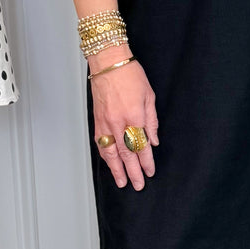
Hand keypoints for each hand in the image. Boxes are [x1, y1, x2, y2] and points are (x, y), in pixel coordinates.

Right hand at [89, 44, 158, 189]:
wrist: (108, 63)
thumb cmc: (130, 75)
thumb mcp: (149, 96)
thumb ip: (151, 121)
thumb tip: (153, 140)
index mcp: (135, 116)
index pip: (141, 145)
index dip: (146, 161)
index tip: (150, 172)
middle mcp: (119, 122)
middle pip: (126, 153)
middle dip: (133, 172)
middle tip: (138, 185)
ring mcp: (106, 123)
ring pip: (111, 152)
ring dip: (116, 169)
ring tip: (121, 182)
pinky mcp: (97, 120)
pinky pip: (101, 143)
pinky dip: (105, 156)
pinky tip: (109, 163)